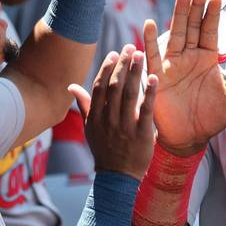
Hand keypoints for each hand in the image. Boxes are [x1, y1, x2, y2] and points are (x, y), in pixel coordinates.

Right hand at [70, 46, 157, 179]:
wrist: (117, 177)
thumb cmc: (104, 150)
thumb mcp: (90, 129)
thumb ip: (84, 105)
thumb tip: (70, 86)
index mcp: (95, 117)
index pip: (100, 87)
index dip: (107, 68)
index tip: (115, 53)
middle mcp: (108, 120)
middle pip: (115, 86)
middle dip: (123, 64)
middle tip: (131, 47)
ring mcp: (124, 127)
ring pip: (129, 94)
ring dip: (135, 72)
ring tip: (141, 55)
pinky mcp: (141, 134)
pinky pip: (145, 110)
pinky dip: (150, 93)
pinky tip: (154, 78)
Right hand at [144, 0, 225, 155]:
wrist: (189, 138)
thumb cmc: (211, 118)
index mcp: (207, 59)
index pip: (210, 31)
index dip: (212, 14)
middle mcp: (189, 57)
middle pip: (192, 26)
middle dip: (195, 6)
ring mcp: (172, 64)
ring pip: (175, 34)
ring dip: (178, 16)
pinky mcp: (157, 76)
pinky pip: (152, 56)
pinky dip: (149, 41)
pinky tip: (150, 24)